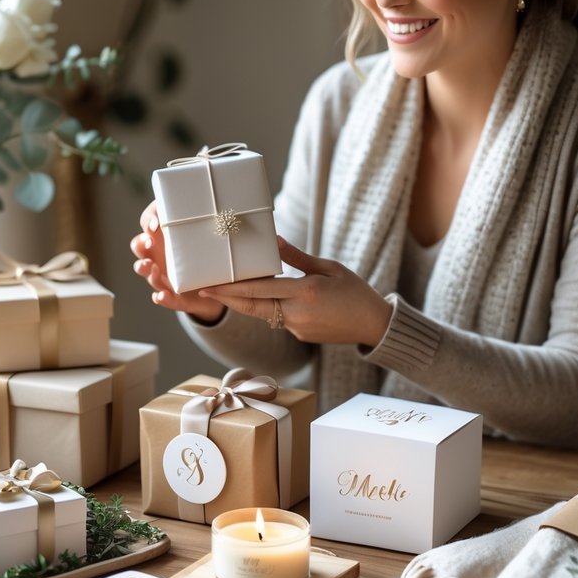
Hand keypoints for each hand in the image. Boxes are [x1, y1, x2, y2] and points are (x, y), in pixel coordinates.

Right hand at [129, 201, 225, 323]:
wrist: (223, 283)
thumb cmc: (207, 251)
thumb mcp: (203, 230)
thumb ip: (198, 216)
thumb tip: (209, 202)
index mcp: (163, 240)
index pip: (146, 225)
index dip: (147, 222)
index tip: (155, 223)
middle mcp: (159, 258)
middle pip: (139, 249)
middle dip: (140, 245)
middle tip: (150, 242)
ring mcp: (166, 278)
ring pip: (148, 275)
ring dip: (145, 270)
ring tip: (151, 268)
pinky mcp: (177, 297)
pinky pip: (166, 299)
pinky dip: (162, 298)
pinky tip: (161, 296)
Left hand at [199, 236, 393, 346]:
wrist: (374, 325)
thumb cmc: (355, 291)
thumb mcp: (329, 268)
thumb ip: (298, 258)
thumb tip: (273, 242)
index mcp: (305, 292)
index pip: (259, 290)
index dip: (231, 288)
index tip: (209, 284)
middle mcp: (297, 313)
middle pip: (251, 307)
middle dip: (226, 298)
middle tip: (203, 290)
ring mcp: (297, 328)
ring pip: (263, 314)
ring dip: (244, 303)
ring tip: (225, 291)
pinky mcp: (300, 336)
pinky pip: (278, 319)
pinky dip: (268, 308)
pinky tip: (263, 298)